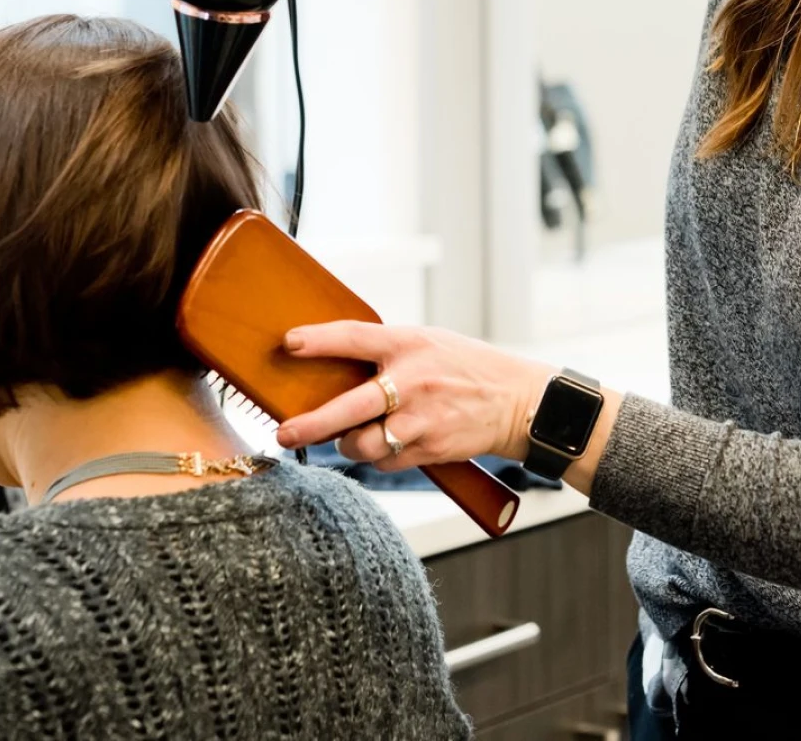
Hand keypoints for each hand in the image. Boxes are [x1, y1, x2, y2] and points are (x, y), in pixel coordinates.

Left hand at [272, 321, 551, 471]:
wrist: (517, 402)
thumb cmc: (466, 367)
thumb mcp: (429, 342)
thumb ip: (388, 352)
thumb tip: (334, 366)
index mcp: (410, 344)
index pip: (356, 338)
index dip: (319, 341)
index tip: (288, 343)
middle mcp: (413, 382)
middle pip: (349, 408)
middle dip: (311, 425)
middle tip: (284, 433)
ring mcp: (421, 420)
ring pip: (364, 444)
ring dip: (348, 445)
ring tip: (348, 438)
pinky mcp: (429, 449)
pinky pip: (386, 462)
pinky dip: (380, 457)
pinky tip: (390, 443)